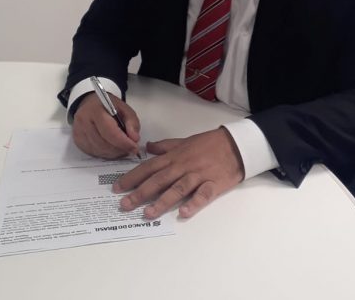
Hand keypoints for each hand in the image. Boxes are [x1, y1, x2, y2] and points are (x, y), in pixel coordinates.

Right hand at [72, 93, 140, 158]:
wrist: (90, 103)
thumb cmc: (107, 106)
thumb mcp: (124, 108)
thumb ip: (132, 122)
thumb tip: (134, 138)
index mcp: (96, 110)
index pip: (110, 131)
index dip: (123, 142)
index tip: (134, 147)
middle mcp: (84, 121)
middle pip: (104, 143)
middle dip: (120, 149)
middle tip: (130, 147)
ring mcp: (79, 132)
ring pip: (99, 150)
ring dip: (114, 152)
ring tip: (121, 147)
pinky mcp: (78, 141)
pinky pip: (94, 153)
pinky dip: (105, 153)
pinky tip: (111, 147)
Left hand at [114, 127, 244, 218]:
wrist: (236, 144)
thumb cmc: (210, 143)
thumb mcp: (185, 141)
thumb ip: (165, 146)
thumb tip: (147, 148)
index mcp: (175, 156)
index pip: (149, 167)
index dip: (133, 177)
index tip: (118, 188)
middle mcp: (183, 166)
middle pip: (159, 180)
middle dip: (140, 192)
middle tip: (125, 205)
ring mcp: (198, 175)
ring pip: (178, 188)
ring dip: (162, 201)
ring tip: (148, 213)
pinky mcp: (213, 184)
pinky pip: (202, 195)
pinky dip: (193, 203)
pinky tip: (183, 213)